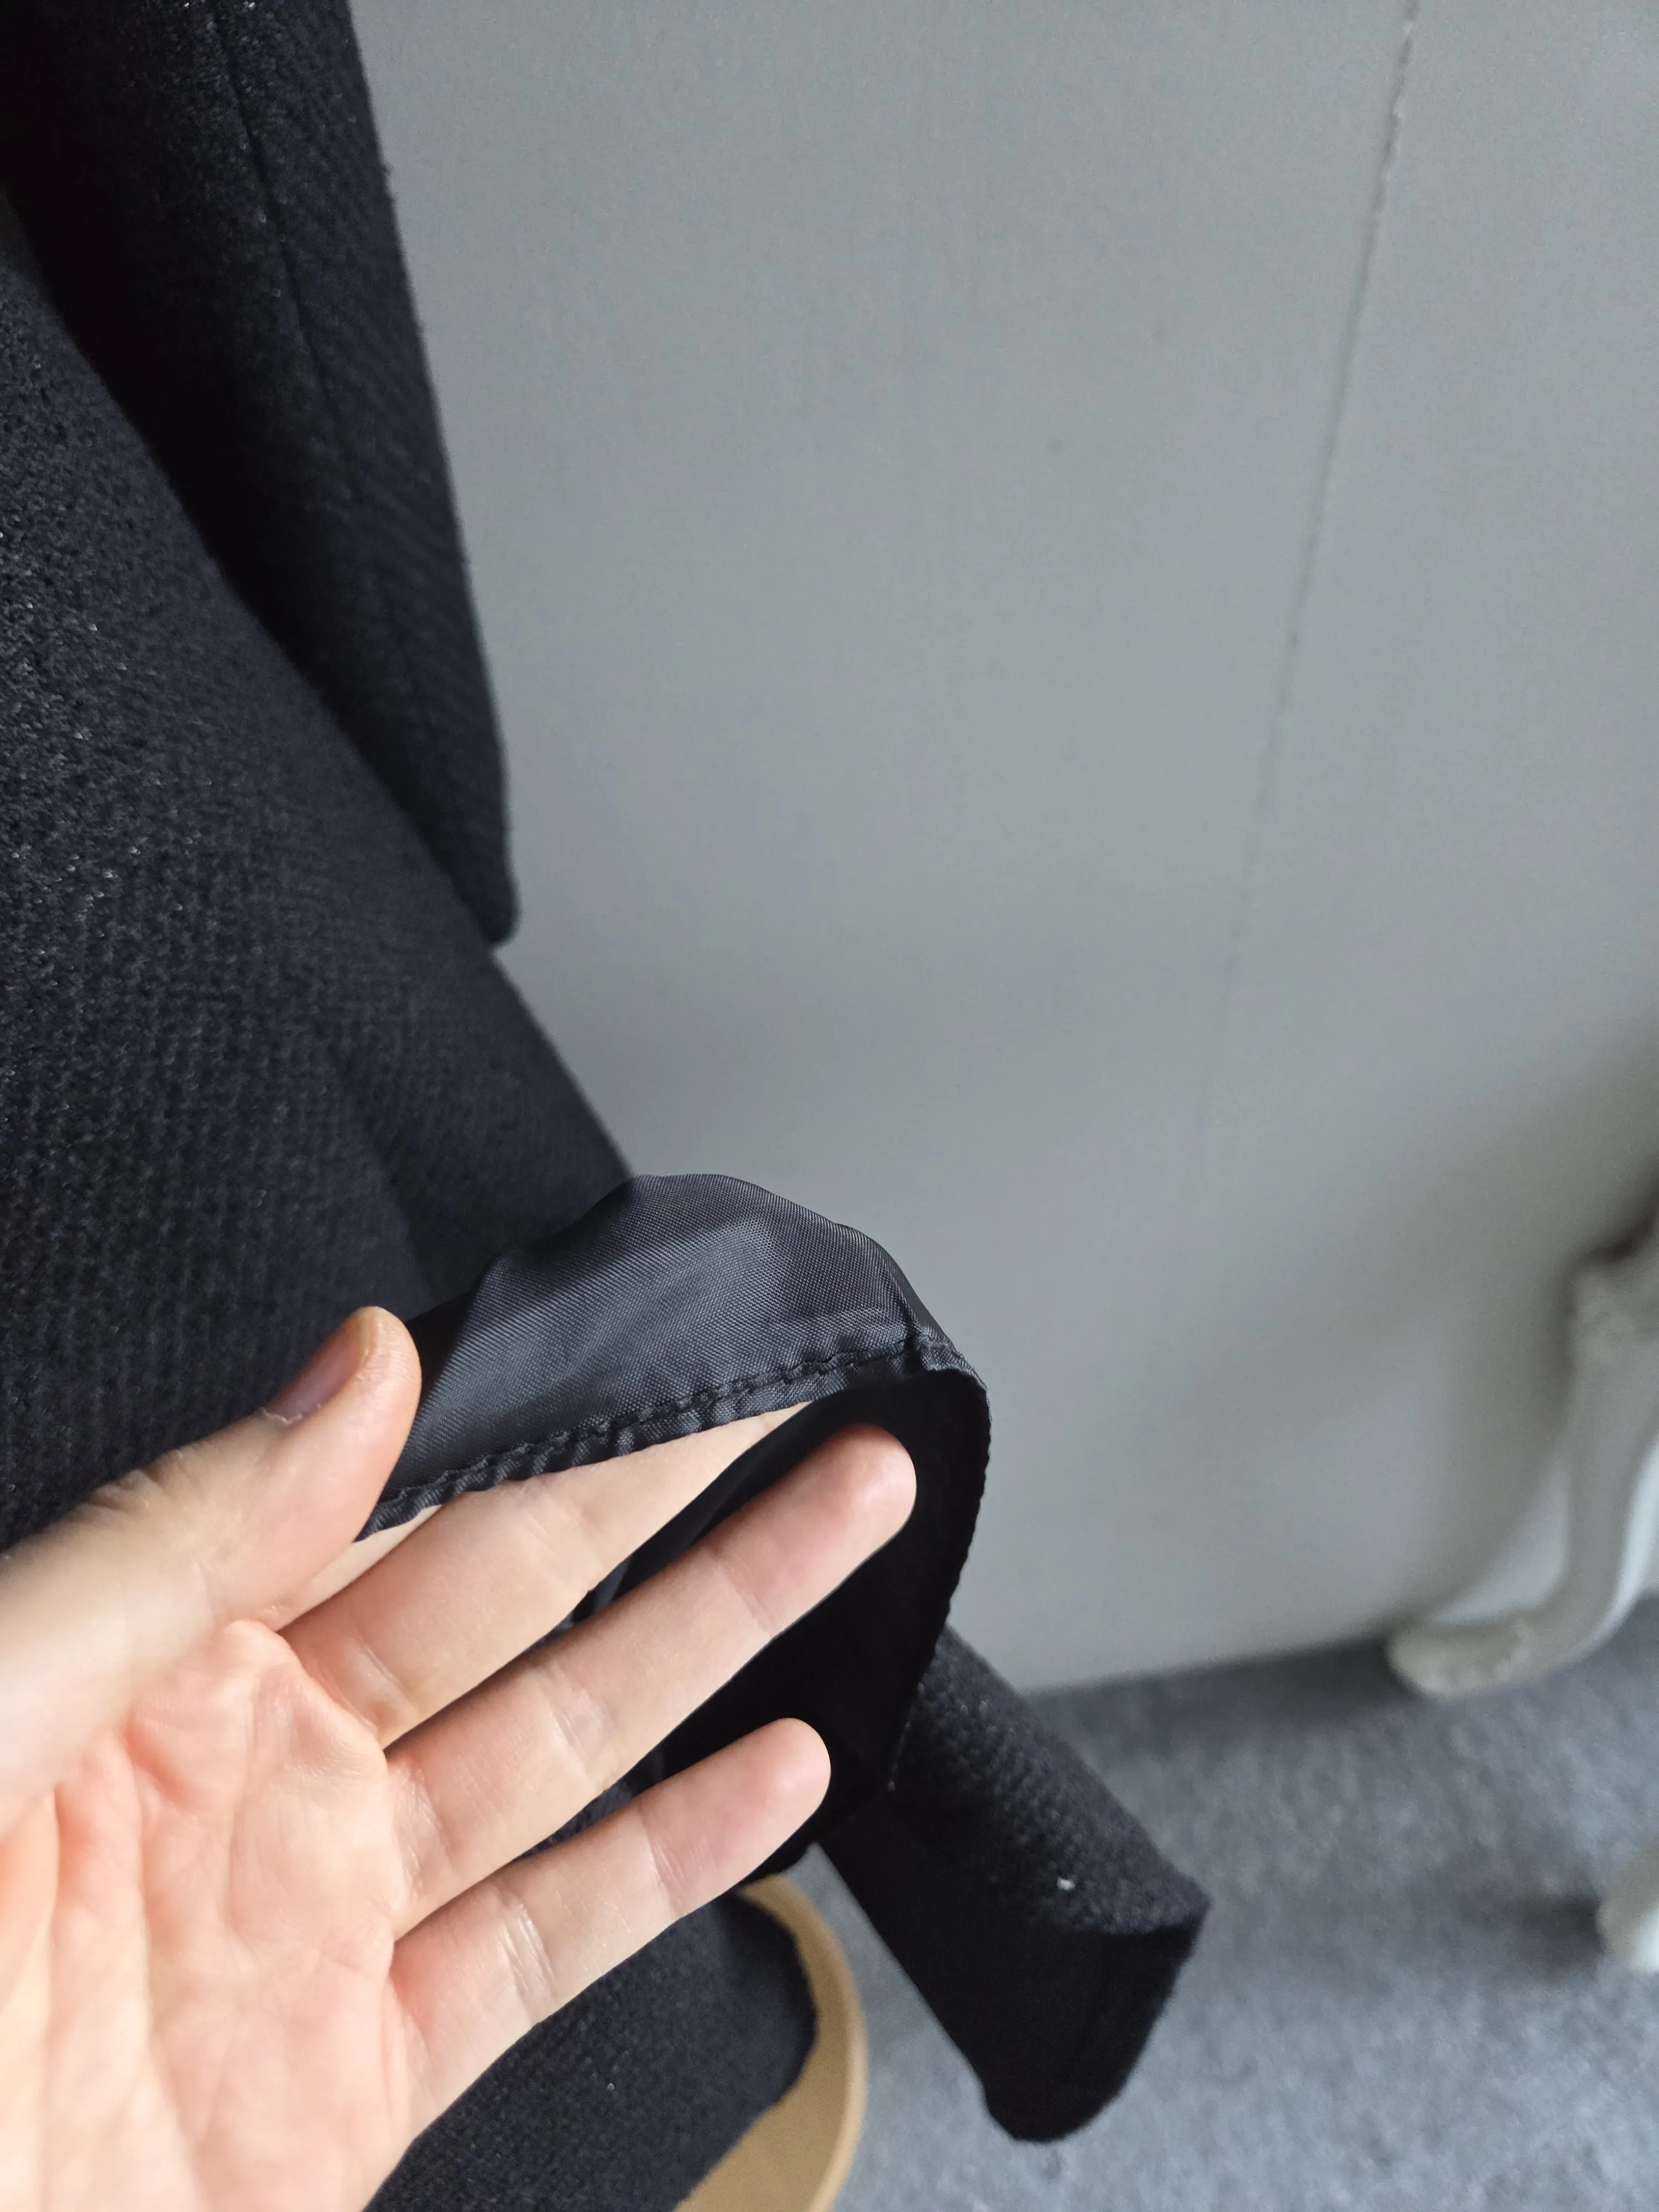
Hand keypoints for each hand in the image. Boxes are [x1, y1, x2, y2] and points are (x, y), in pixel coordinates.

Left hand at [0, 1308, 913, 2211]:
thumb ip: (171, 1542)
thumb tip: (357, 1368)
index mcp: (154, 1663)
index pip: (392, 1494)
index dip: (534, 1411)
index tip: (650, 1335)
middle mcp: (254, 1775)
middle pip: (516, 1594)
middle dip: (670, 1490)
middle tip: (799, 1393)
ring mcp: (316, 1929)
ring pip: (570, 1744)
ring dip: (720, 1631)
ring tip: (844, 1517)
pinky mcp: (351, 2090)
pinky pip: (543, 1948)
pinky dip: (671, 1864)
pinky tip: (771, 1774)